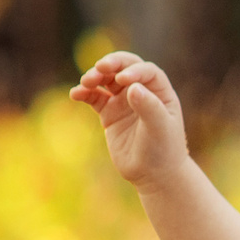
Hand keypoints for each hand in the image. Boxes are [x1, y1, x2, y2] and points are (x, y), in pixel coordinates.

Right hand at [72, 51, 191, 190]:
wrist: (154, 175)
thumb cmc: (163, 150)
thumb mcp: (160, 129)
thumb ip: (149, 107)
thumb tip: (132, 87)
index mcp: (160, 91)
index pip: (146, 71)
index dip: (134, 70)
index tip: (123, 79)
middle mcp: (141, 91)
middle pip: (124, 67)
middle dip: (111, 64)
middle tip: (100, 68)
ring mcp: (124, 101)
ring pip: (106, 80)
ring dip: (95, 77)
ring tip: (86, 82)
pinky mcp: (109, 113)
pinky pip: (93, 97)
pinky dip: (84, 93)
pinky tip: (75, 94)